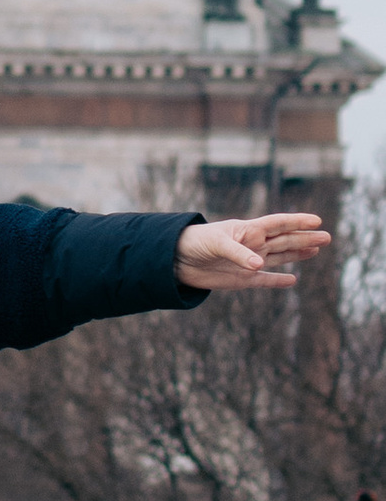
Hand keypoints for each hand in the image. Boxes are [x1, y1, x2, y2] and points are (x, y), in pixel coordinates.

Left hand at [175, 213, 328, 290]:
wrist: (174, 260)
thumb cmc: (194, 243)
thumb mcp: (216, 244)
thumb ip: (238, 254)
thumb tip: (260, 265)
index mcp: (247, 231)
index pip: (277, 224)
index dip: (296, 221)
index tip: (316, 220)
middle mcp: (252, 245)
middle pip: (284, 240)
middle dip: (304, 238)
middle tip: (327, 236)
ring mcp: (248, 262)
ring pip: (279, 257)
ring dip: (297, 254)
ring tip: (316, 249)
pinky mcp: (242, 279)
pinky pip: (265, 280)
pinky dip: (278, 280)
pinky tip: (292, 280)